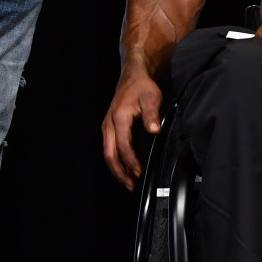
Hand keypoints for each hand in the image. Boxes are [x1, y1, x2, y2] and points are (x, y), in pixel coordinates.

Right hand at [101, 71, 162, 190]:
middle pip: (109, 154)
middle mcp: (109, 124)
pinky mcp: (109, 128)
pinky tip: (124, 168)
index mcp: (119, 118)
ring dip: (117, 169)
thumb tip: (154, 130)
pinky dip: (116, 161)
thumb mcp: (151, 97)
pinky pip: (109, 148)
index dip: (130, 161)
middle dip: (119, 172)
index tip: (138, 172)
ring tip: (128, 181)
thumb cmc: (141, 86)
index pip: (122, 146)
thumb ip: (152, 115)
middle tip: (131, 185)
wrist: (132, 76)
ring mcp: (107, 126)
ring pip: (108, 153)